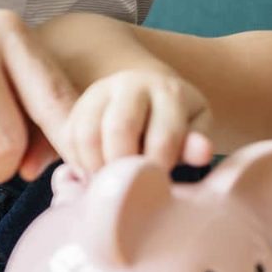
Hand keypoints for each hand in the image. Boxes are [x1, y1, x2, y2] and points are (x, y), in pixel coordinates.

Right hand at [63, 70, 212, 172]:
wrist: (147, 95)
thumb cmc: (177, 122)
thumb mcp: (195, 128)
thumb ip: (196, 143)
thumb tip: (202, 152)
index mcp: (168, 91)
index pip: (163, 136)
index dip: (160, 168)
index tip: (158, 186)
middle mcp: (131, 84)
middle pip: (119, 129)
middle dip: (125, 167)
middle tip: (130, 188)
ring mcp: (99, 92)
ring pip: (87, 134)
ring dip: (98, 168)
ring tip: (112, 183)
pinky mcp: (77, 106)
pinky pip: (69, 138)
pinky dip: (79, 163)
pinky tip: (96, 173)